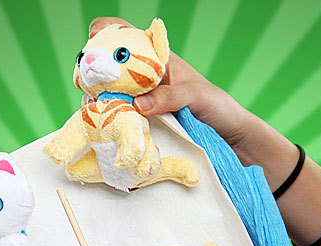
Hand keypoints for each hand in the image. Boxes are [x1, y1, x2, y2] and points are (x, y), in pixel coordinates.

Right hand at [89, 18, 257, 160]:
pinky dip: (109, 125)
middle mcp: (144, 79)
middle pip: (107, 70)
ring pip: (108, 97)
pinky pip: (118, 121)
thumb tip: (139, 104)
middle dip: (93, 77)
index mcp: (157, 60)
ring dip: (99, 105)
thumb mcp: (197, 97)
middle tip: (91, 93)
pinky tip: (106, 132)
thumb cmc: (217, 107)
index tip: (94, 50)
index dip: (103, 34)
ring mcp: (139, 102)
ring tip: (97, 117)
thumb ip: (170, 97)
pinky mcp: (140, 124)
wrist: (228, 136)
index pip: (124, 35)